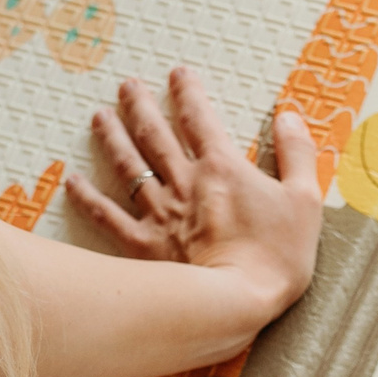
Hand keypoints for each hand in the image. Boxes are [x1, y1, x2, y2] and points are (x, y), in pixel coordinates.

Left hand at [67, 66, 322, 341]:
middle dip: (140, 105)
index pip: (200, 118)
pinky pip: (108, 217)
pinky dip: (88, 197)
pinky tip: (73, 181)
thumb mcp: (304, 199)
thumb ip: (297, 154)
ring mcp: (160, 214)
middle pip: (155, 134)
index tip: (177, 73)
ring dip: (112, 138)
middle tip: (126, 85)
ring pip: (129, 166)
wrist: (238, 303)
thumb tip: (289, 117)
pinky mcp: (143, 246)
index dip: (188, 92)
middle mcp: (184, 183)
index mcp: (222, 167)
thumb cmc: (277, 256)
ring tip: (99, 117)